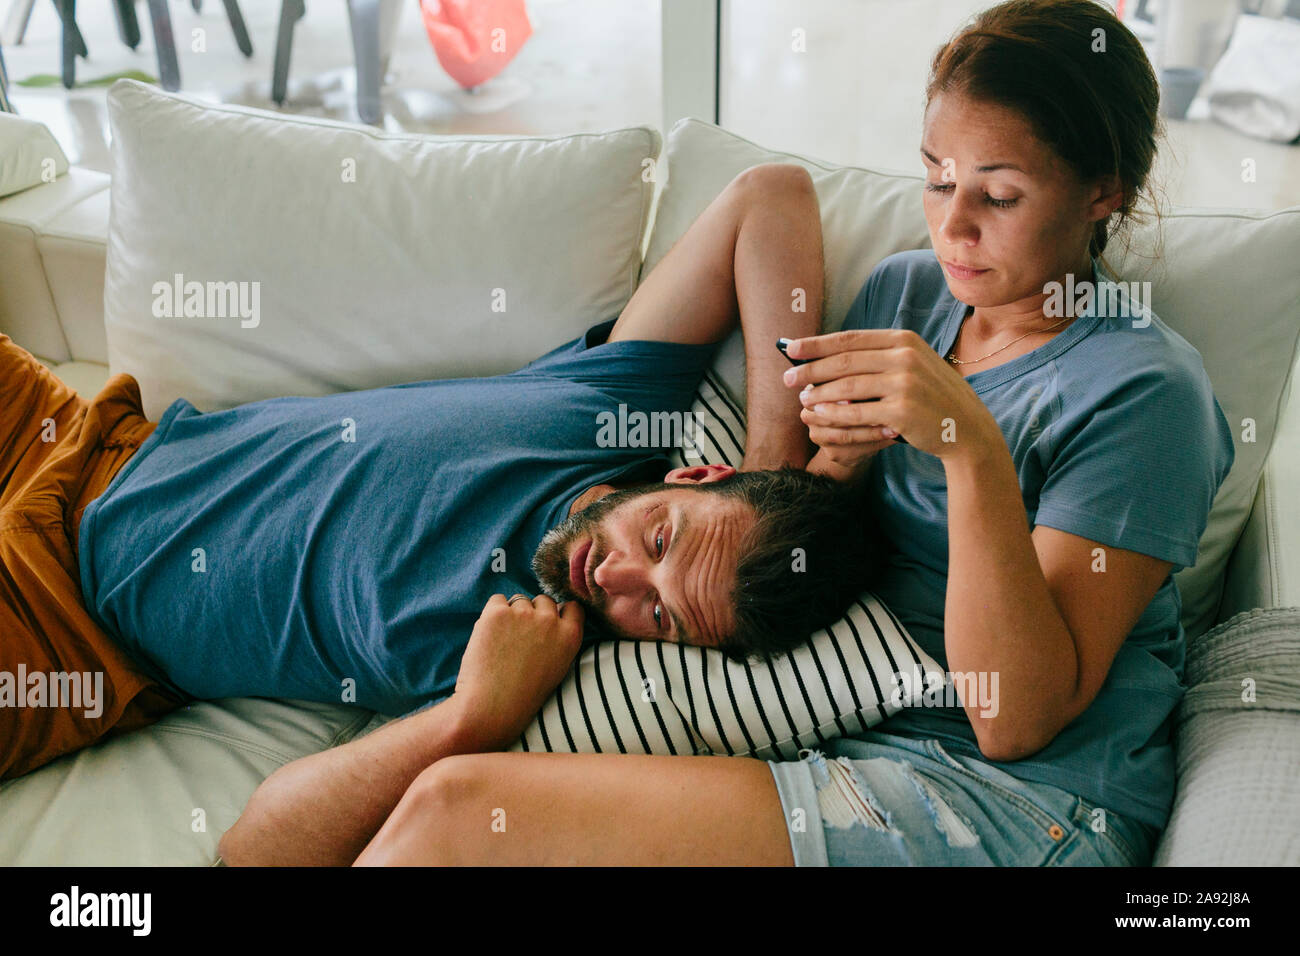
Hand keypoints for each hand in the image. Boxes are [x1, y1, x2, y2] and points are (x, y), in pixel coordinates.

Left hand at [448, 594, 584, 750]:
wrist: (493, 708)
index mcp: (570, 636)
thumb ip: (558, 639)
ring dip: (511, 614)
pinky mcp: (497, 613)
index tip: (546, 626)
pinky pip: (497, 601)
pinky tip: (490, 636)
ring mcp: (524, 614)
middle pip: (543, 601)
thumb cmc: (523, 694)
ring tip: (502, 644)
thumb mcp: (557, 667)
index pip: (572, 607)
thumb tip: (548, 614)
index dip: (558, 614)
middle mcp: (550, 621)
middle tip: (519, 639)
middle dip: (532, 614)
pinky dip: (492, 614)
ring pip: (518, 600)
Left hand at [782, 328, 998, 462]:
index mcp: (904, 340)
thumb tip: (829, 356)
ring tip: (801, 399)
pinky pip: (857, 413)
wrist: (966, 427)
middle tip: (787, 378)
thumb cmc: (931, 397)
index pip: (850, 339)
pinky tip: (819, 415)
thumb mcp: (912, 365)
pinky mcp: (902, 411)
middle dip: (810, 369)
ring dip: (819, 393)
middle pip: (844, 361)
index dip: (816, 344)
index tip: (791, 348)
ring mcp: (905, 384)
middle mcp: (905, 357)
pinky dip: (834, 414)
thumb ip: (878, 357)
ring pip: (847, 387)